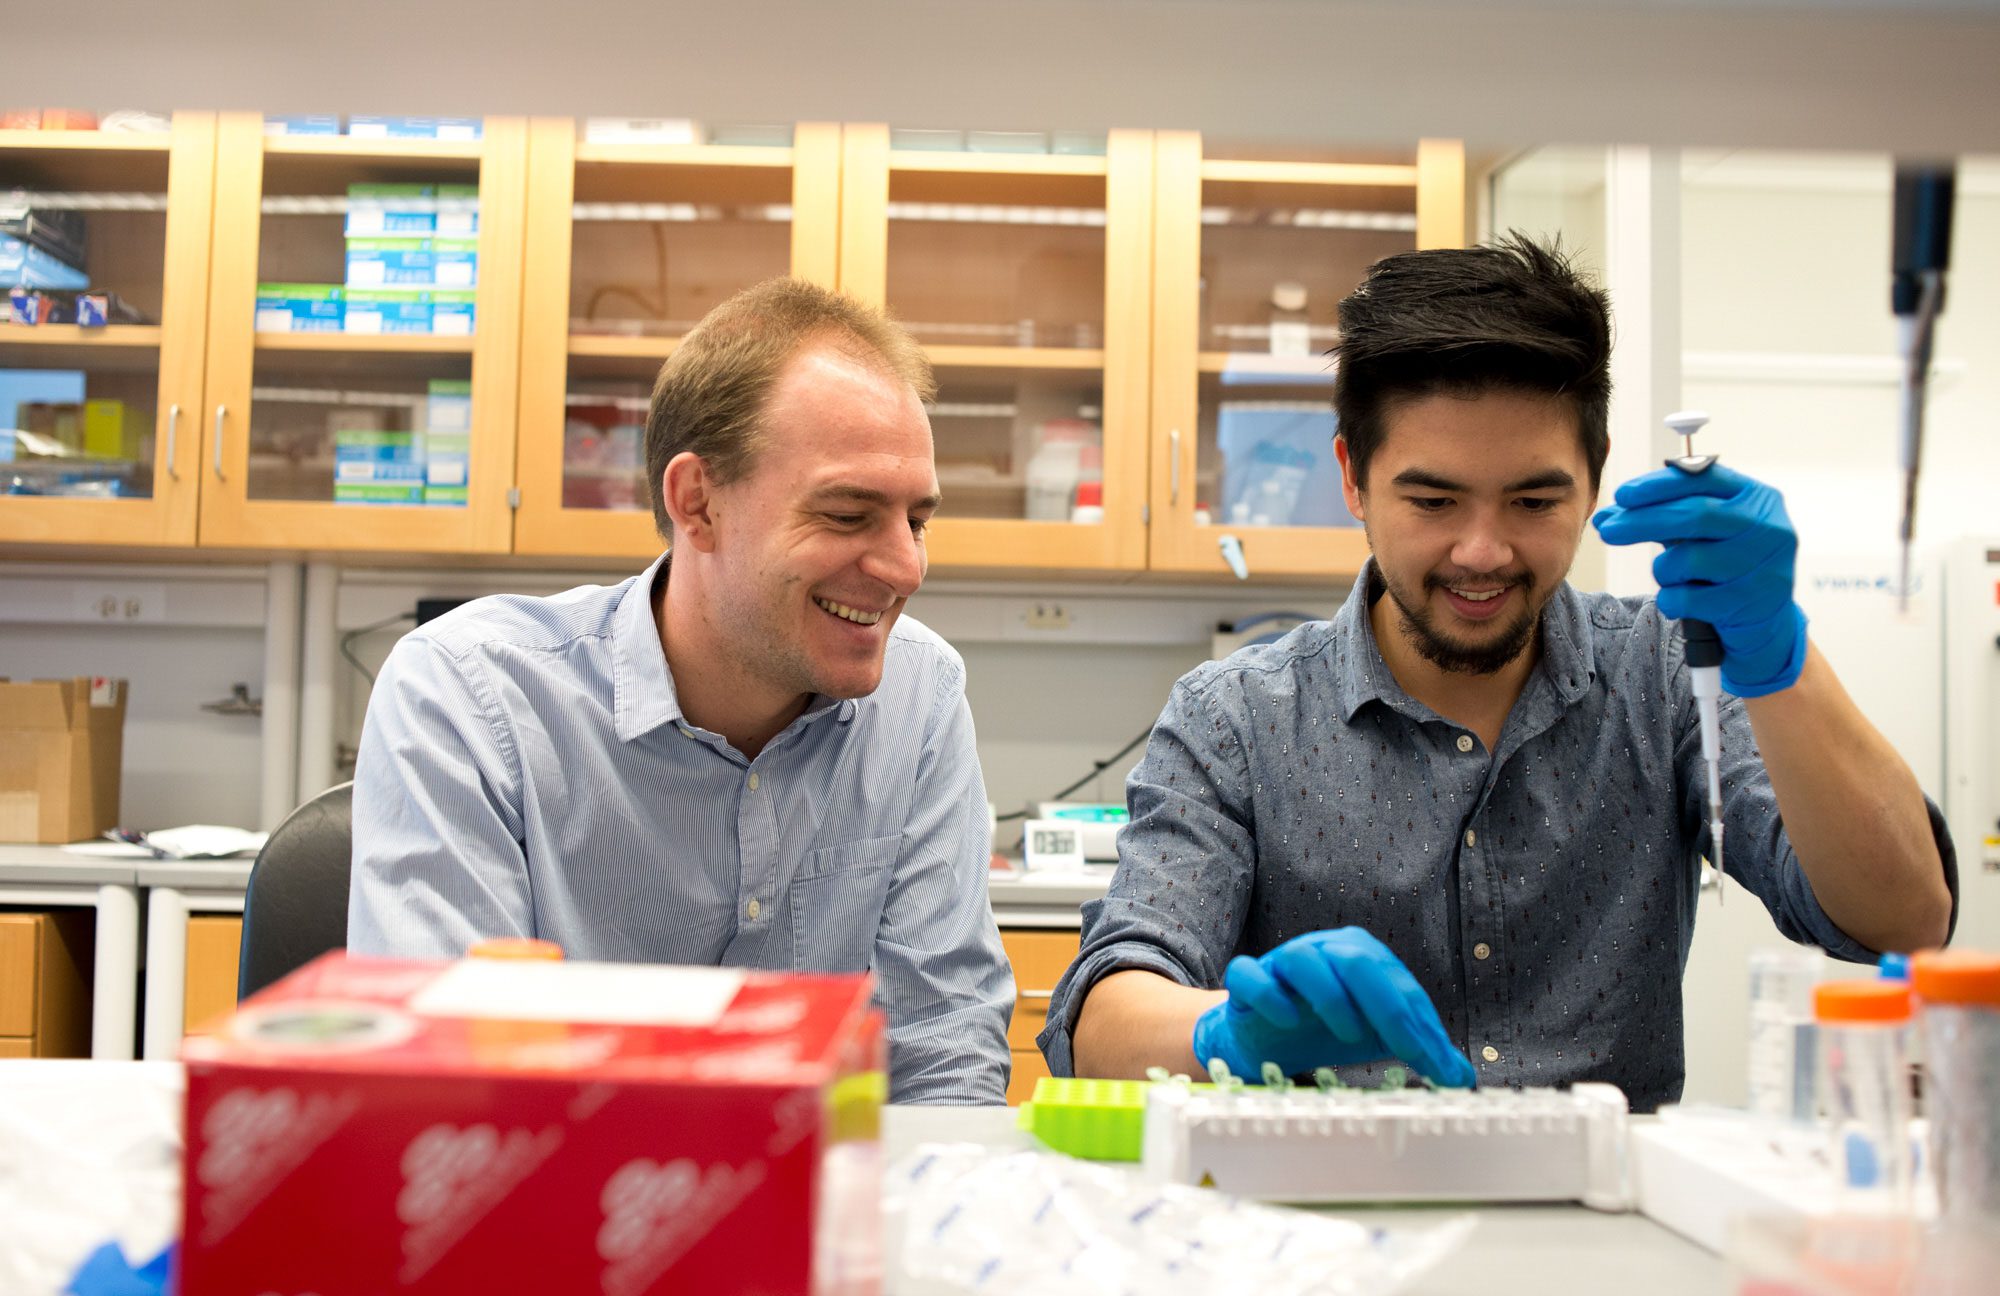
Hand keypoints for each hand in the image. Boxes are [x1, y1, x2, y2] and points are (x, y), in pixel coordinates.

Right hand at [1190, 927, 1476, 1086]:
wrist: (1263, 1034)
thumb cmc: (1325, 1027)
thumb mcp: (1377, 1039)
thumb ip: (1419, 1052)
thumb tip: (1463, 1076)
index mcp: (1362, 955)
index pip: (1398, 986)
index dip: (1422, 1027)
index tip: (1439, 1069)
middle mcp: (1324, 949)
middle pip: (1356, 960)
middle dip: (1386, 1006)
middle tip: (1405, 1049)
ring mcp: (1281, 961)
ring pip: (1302, 959)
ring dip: (1330, 996)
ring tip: (1349, 1036)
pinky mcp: (1247, 979)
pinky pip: (1249, 975)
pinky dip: (1268, 995)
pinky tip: (1288, 1021)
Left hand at [1591, 463, 1808, 697]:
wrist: (1764, 622)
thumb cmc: (1725, 566)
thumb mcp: (1700, 534)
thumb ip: (1658, 518)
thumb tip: (1605, 518)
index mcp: (1757, 498)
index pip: (1703, 479)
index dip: (1658, 486)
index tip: (1622, 495)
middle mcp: (1768, 527)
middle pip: (1695, 515)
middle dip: (1642, 521)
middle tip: (1608, 530)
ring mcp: (1764, 566)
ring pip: (1688, 560)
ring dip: (1663, 570)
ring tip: (1670, 576)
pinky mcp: (1751, 604)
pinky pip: (1687, 599)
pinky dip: (1671, 599)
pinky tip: (1680, 600)